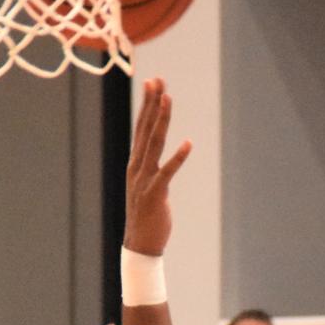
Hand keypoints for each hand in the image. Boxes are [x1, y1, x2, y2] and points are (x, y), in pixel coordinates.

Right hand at [123, 78, 191, 256]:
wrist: (140, 244)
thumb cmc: (147, 215)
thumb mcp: (147, 185)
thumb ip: (151, 167)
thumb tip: (158, 153)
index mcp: (136, 164)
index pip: (141, 128)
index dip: (147, 105)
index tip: (152, 83)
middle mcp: (137, 168)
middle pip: (145, 129)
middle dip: (152, 104)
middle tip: (157, 80)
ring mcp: (144, 180)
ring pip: (154, 144)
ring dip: (162, 120)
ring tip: (168, 99)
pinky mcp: (155, 194)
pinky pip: (167, 172)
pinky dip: (178, 158)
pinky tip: (188, 143)